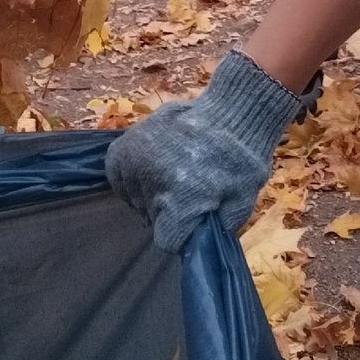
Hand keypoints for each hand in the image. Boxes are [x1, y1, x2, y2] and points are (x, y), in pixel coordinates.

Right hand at [105, 49, 306, 251]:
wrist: (232, 112)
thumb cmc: (241, 161)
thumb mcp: (239, 204)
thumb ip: (214, 230)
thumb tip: (196, 247)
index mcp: (181, 202)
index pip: (167, 241)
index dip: (182, 234)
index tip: (192, 222)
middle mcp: (152, 183)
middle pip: (151, 218)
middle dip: (167, 212)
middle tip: (189, 193)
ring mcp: (135, 161)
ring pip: (134, 198)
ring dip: (150, 194)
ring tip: (173, 175)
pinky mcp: (124, 145)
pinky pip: (118, 174)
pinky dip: (130, 176)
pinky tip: (150, 170)